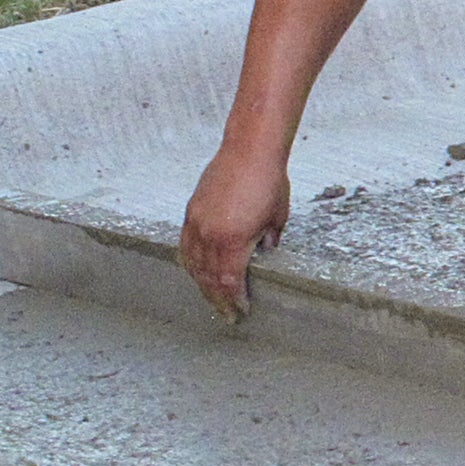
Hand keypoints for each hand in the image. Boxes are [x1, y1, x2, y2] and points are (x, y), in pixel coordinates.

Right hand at [179, 144, 290, 321]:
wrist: (249, 149)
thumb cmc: (269, 181)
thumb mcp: (277, 216)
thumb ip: (268, 240)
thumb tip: (264, 253)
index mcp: (232, 239)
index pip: (228, 281)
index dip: (233, 300)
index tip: (240, 312)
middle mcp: (209, 234)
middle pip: (207, 278)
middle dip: (217, 300)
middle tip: (227, 315)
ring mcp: (196, 222)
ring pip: (192, 264)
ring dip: (201, 284)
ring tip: (212, 299)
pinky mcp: (191, 212)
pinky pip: (185, 246)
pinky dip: (190, 263)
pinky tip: (197, 271)